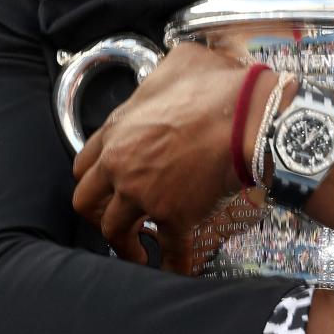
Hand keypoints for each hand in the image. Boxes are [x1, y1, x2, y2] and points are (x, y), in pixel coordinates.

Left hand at [71, 41, 244, 261]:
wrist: (249, 116)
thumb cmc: (217, 85)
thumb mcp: (180, 62)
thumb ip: (164, 75)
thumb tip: (172, 73)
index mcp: (117, 132)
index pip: (85, 165)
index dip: (93, 179)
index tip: (102, 188)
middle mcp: (122, 167)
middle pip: (87, 203)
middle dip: (96, 215)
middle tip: (111, 221)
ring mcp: (144, 196)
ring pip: (116, 232)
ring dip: (125, 246)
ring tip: (138, 253)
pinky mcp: (174, 218)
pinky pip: (169, 252)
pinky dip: (172, 265)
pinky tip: (175, 271)